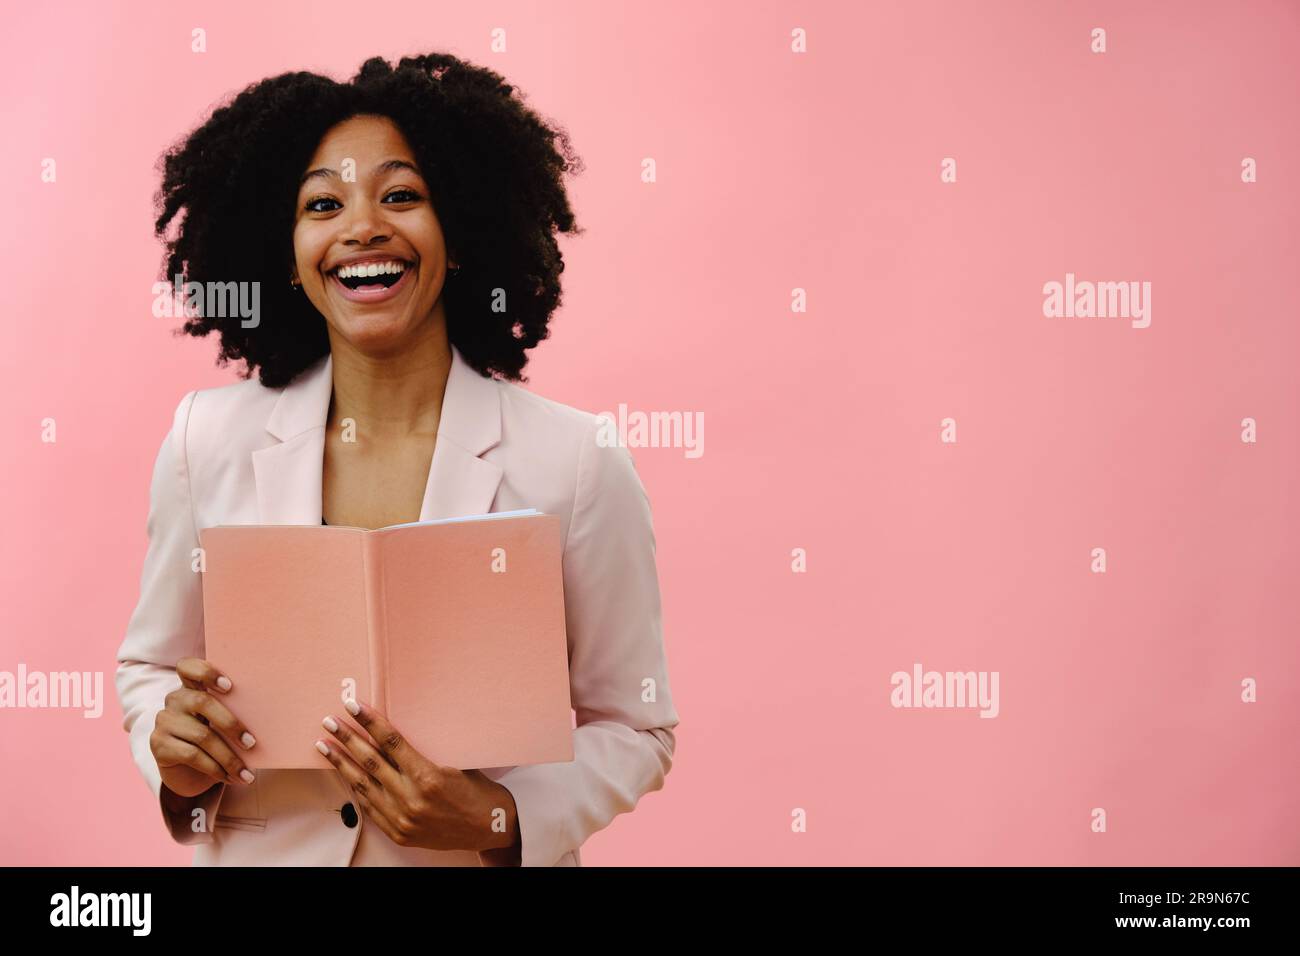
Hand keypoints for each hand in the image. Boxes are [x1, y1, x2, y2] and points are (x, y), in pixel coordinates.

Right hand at [150, 658, 256, 798]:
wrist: (188, 771)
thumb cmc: (215, 739)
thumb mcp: (222, 722)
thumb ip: (234, 710)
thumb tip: (269, 717)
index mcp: (192, 686)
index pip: (188, 667)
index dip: (207, 672)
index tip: (230, 686)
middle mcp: (175, 699)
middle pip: (203, 702)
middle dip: (232, 724)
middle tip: (252, 744)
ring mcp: (164, 720)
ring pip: (202, 735)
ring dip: (229, 758)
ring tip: (246, 773)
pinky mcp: (158, 745)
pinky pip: (192, 755)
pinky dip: (215, 768)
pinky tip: (228, 777)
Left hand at [315, 698, 519, 855]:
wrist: (490, 829)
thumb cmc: (478, 791)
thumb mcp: (456, 763)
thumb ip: (422, 754)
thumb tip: (394, 734)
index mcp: (428, 777)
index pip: (391, 743)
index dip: (370, 722)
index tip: (353, 706)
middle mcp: (411, 799)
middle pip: (371, 762)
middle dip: (347, 739)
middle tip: (329, 722)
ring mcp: (402, 819)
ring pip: (363, 786)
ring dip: (342, 764)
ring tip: (324, 746)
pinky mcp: (398, 834)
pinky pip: (370, 807)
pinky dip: (356, 789)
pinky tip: (344, 774)